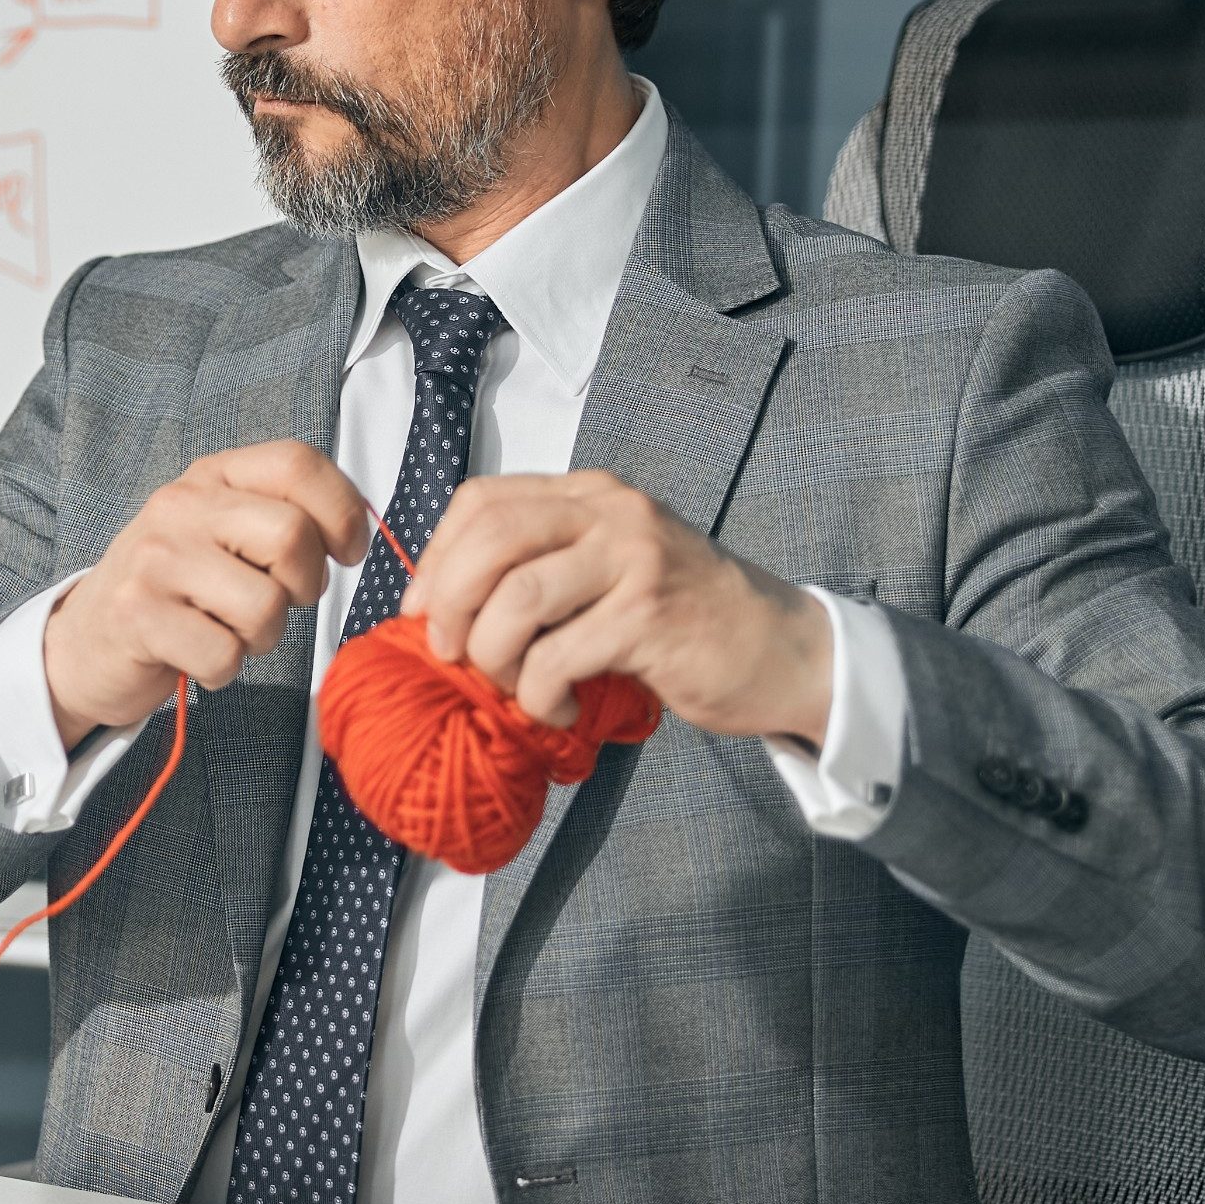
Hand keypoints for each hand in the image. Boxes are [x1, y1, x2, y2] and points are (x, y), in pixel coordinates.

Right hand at [45, 441, 373, 745]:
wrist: (85, 641)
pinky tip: (196, 656)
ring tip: (228, 631)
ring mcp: (156, 559)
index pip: (298, 463)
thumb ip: (281, 518)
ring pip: (265, 606)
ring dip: (262, 637)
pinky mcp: (138, 615)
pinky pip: (224, 654)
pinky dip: (223, 669)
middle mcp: (181, 506)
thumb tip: (357, 532)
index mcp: (212, 476)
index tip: (346, 552)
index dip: (342, 511)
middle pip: (292, 536)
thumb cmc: (177, 590)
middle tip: (279, 602)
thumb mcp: (223, 532)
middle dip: (304, 585)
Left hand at [398, 469, 834, 747]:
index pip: (482, 500)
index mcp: (591, 493)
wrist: (782, 650)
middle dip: (448, 605)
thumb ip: (545, 563)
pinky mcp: (649, 616)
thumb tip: (443, 604)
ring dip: (494, 656)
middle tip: (452, 654)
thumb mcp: (610, 567)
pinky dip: (540, 695)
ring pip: (515, 598)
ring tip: (515, 687)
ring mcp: (634, 559)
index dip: (437, 558)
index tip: (422, 613)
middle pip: (489, 540)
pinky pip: (557, 657)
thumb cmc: (684, 619)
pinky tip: (561, 710)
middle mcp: (612, 512)